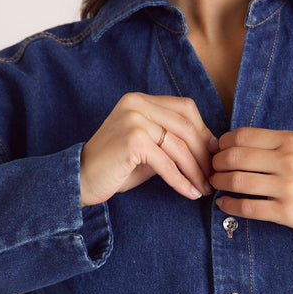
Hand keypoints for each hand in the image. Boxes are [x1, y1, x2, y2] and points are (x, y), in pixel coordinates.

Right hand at [79, 93, 217, 205]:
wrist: (80, 178)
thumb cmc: (116, 166)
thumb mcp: (148, 146)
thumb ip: (172, 140)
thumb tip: (210, 147)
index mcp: (141, 100)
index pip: (186, 109)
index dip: (204, 132)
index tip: (213, 156)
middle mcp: (137, 104)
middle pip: (186, 127)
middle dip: (203, 155)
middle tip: (213, 177)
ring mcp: (134, 120)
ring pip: (179, 146)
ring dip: (195, 171)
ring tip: (203, 189)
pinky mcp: (133, 141)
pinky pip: (166, 163)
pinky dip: (181, 181)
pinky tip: (189, 193)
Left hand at [210, 128, 292, 242]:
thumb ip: (276, 144)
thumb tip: (237, 146)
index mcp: (292, 140)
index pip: (243, 136)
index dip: (223, 143)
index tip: (219, 150)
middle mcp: (288, 161)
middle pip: (234, 157)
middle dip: (216, 163)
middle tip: (212, 168)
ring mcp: (286, 187)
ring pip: (236, 181)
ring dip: (219, 183)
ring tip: (216, 185)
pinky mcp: (285, 212)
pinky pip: (246, 208)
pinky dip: (229, 206)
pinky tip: (224, 205)